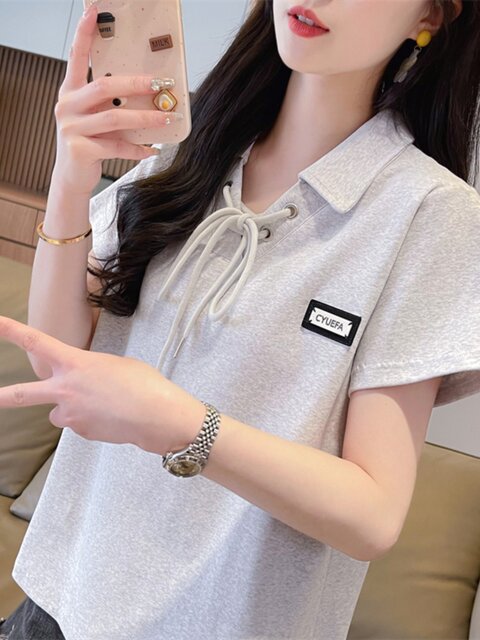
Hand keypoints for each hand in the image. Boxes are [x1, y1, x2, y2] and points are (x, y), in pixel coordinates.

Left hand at [0, 316, 205, 454]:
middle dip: (2, 397)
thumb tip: (82, 385)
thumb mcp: (115, 365)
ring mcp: (71, 414)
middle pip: (23, 395)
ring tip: (101, 406)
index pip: (37, 343)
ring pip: (59, 412)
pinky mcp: (80, 432)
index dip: (13, 332)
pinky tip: (111, 417)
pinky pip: (77, 424)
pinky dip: (90, 421)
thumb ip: (89, 371)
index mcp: (75, 363)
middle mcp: (66, 389)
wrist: (157, 416)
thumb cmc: (144, 384)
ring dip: (71, 409)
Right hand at [54, 2, 173, 195]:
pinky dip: (137, 149)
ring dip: (145, 118)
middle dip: (137, 84)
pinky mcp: (80, 150)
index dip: (84, 34)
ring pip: (115, 117)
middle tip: (161, 84)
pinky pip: (117, 146)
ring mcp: (71, 128)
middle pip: (105, 87)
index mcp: (70, 92)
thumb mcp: (95, 118)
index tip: (94, 11)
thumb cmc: (88, 143)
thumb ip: (109, 103)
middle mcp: (67, 106)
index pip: (76, 57)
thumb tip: (146, 89)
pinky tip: (151, 150)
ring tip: (166, 118)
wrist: (72, 177)